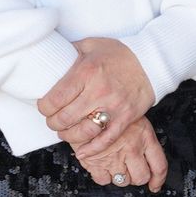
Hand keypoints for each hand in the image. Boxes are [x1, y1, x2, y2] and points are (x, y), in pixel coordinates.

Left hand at [38, 37, 154, 158]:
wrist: (151, 61)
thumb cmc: (119, 54)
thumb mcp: (91, 45)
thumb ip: (70, 52)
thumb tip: (51, 58)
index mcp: (87, 72)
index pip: (54, 100)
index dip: (44, 107)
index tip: (45, 106)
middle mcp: (99, 91)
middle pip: (64, 119)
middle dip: (53, 123)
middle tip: (54, 120)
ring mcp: (114, 106)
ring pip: (82, 132)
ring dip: (69, 136)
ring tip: (66, 132)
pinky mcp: (126, 117)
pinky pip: (106, 139)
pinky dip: (92, 149)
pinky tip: (82, 151)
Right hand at [75, 115, 168, 192]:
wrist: (87, 110)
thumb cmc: (111, 112)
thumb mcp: (135, 119)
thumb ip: (143, 139)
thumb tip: (148, 158)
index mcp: (145, 137)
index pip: (159, 166)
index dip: (158, 180)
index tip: (155, 185)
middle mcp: (132, 149)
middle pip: (141, 177)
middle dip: (137, 177)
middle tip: (131, 170)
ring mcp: (114, 157)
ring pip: (123, 181)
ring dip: (120, 177)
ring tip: (115, 165)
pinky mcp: (96, 163)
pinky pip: (103, 180)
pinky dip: (104, 176)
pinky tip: (103, 166)